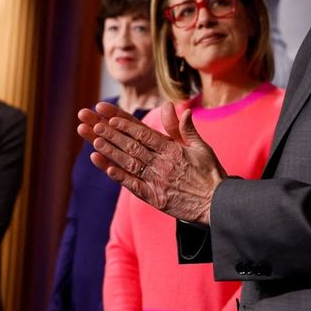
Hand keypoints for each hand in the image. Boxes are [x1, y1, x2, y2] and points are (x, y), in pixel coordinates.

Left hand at [78, 101, 225, 224]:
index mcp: (173, 150)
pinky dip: (120, 177)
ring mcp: (157, 182)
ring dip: (111, 152)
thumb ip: (184, 128)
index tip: (109, 115)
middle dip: (111, 134)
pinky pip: (134, 186)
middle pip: (133, 146)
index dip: (126, 124)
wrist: (217, 204)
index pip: (145, 134)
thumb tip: (175, 107)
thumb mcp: (201, 147)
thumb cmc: (209, 174)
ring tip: (94, 141)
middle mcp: (163, 164)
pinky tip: (107, 169)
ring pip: (130, 164)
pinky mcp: (155, 198)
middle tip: (93, 123)